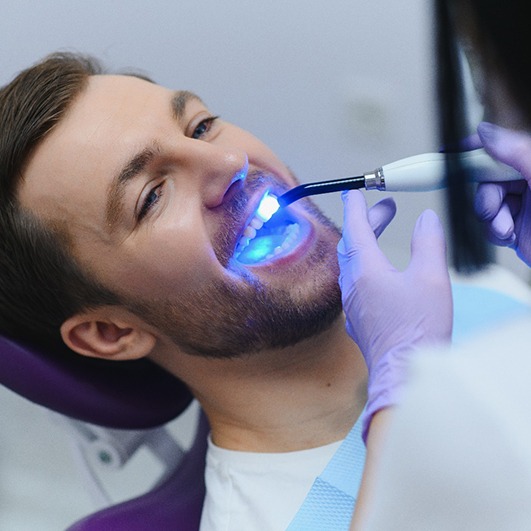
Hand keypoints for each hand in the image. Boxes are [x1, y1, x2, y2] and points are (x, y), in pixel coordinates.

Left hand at [338, 190, 451, 440]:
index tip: (354, 192)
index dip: (356, 207)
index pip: (356, 228)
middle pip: (352, 244)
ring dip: (365, 244)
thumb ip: (428, 243)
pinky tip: (377, 273)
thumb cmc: (417, 329)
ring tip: (381, 235)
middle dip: (367, 223)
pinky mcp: (358, 319)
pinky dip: (364, 266)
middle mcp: (352, 285)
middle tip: (386, 209)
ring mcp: (352, 304)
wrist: (403, 373)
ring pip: (351, 264)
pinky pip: (354, 283)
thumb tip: (425, 218)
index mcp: (366, 270)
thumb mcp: (431, 278)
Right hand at [475, 122, 530, 265]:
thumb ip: (518, 152)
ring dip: (491, 219)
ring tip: (508, 228)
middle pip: (487, 179)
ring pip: (486, 204)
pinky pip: (491, 225)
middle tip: (493, 208)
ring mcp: (522, 205)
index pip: (502, 148)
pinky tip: (512, 237)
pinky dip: (496, 233)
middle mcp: (528, 182)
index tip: (452, 152)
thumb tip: (486, 132)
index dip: (475, 149)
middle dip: (486, 197)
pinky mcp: (516, 228)